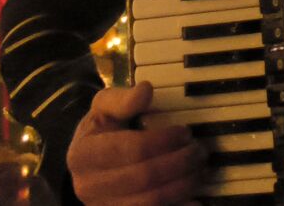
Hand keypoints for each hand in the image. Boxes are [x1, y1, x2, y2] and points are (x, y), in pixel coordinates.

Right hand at [67, 82, 205, 204]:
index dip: (164, 140)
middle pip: (145, 178)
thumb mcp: (103, 109)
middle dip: (179, 163)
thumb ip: (122, 99)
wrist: (88, 165)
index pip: (132, 149)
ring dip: (183, 186)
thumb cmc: (100, 132)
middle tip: (200, 151)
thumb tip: (146, 90)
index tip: (185, 131)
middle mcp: (89, 187)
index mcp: (84, 155)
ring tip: (199, 170)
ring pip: (151, 202)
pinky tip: (196, 200)